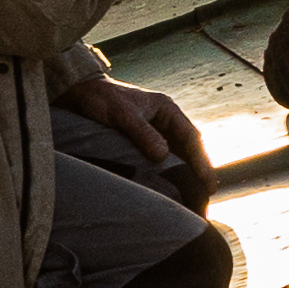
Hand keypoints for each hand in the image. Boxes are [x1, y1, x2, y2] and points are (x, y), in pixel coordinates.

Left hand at [58, 68, 211, 204]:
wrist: (81, 94)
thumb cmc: (102, 99)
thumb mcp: (123, 115)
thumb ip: (143, 134)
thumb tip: (162, 156)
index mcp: (166, 109)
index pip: (190, 137)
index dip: (201, 160)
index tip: (207, 180)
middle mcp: (164, 120)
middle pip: (189, 147)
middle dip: (199, 168)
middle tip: (207, 192)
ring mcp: (154, 131)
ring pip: (177, 153)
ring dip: (186, 171)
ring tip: (194, 194)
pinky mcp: (142, 141)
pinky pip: (161, 157)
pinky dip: (169, 171)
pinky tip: (171, 185)